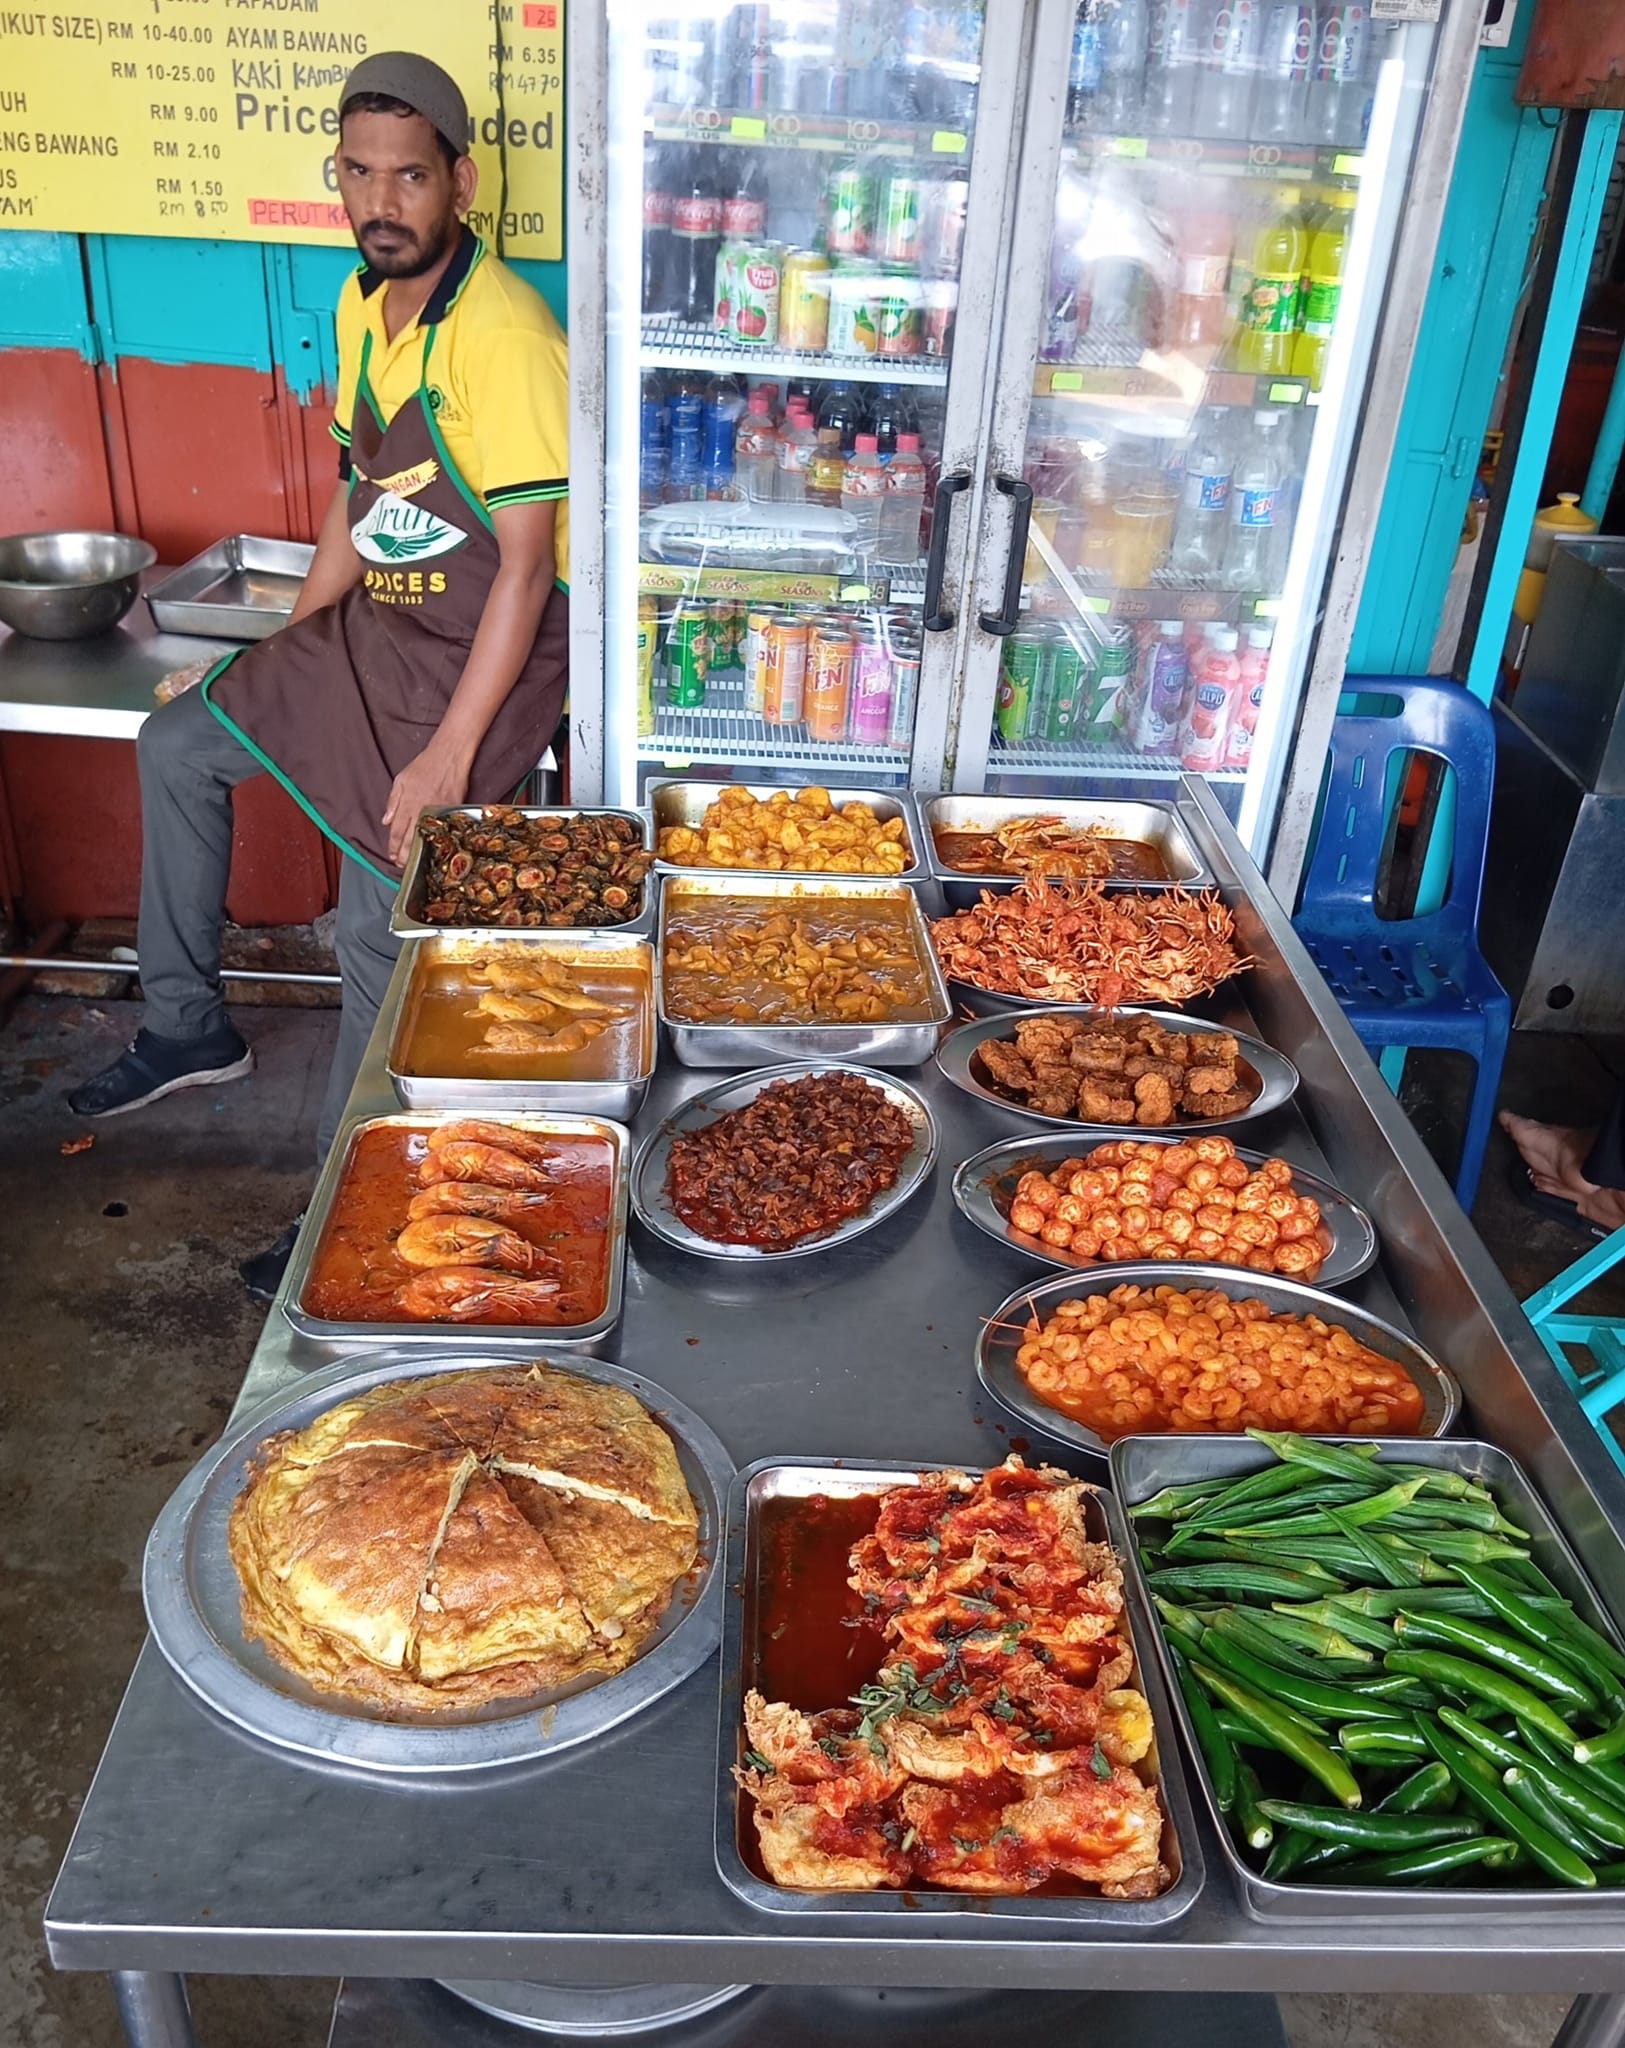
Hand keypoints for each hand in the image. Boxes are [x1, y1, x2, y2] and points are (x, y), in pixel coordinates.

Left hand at [382, 742, 470, 867]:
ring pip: (425, 838)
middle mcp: (420, 810)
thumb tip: (386, 821)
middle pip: (410, 839)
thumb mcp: (401, 779)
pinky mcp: (451, 811)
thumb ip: (392, 802)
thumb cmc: (424, 766)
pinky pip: (442, 831)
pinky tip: (433, 851)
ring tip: (413, 863)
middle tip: (401, 865)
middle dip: (403, 854)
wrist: (448, 756)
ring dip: (418, 853)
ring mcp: (437, 812)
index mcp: (407, 803)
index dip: (392, 846)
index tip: (391, 856)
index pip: (396, 831)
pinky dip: (436, 842)